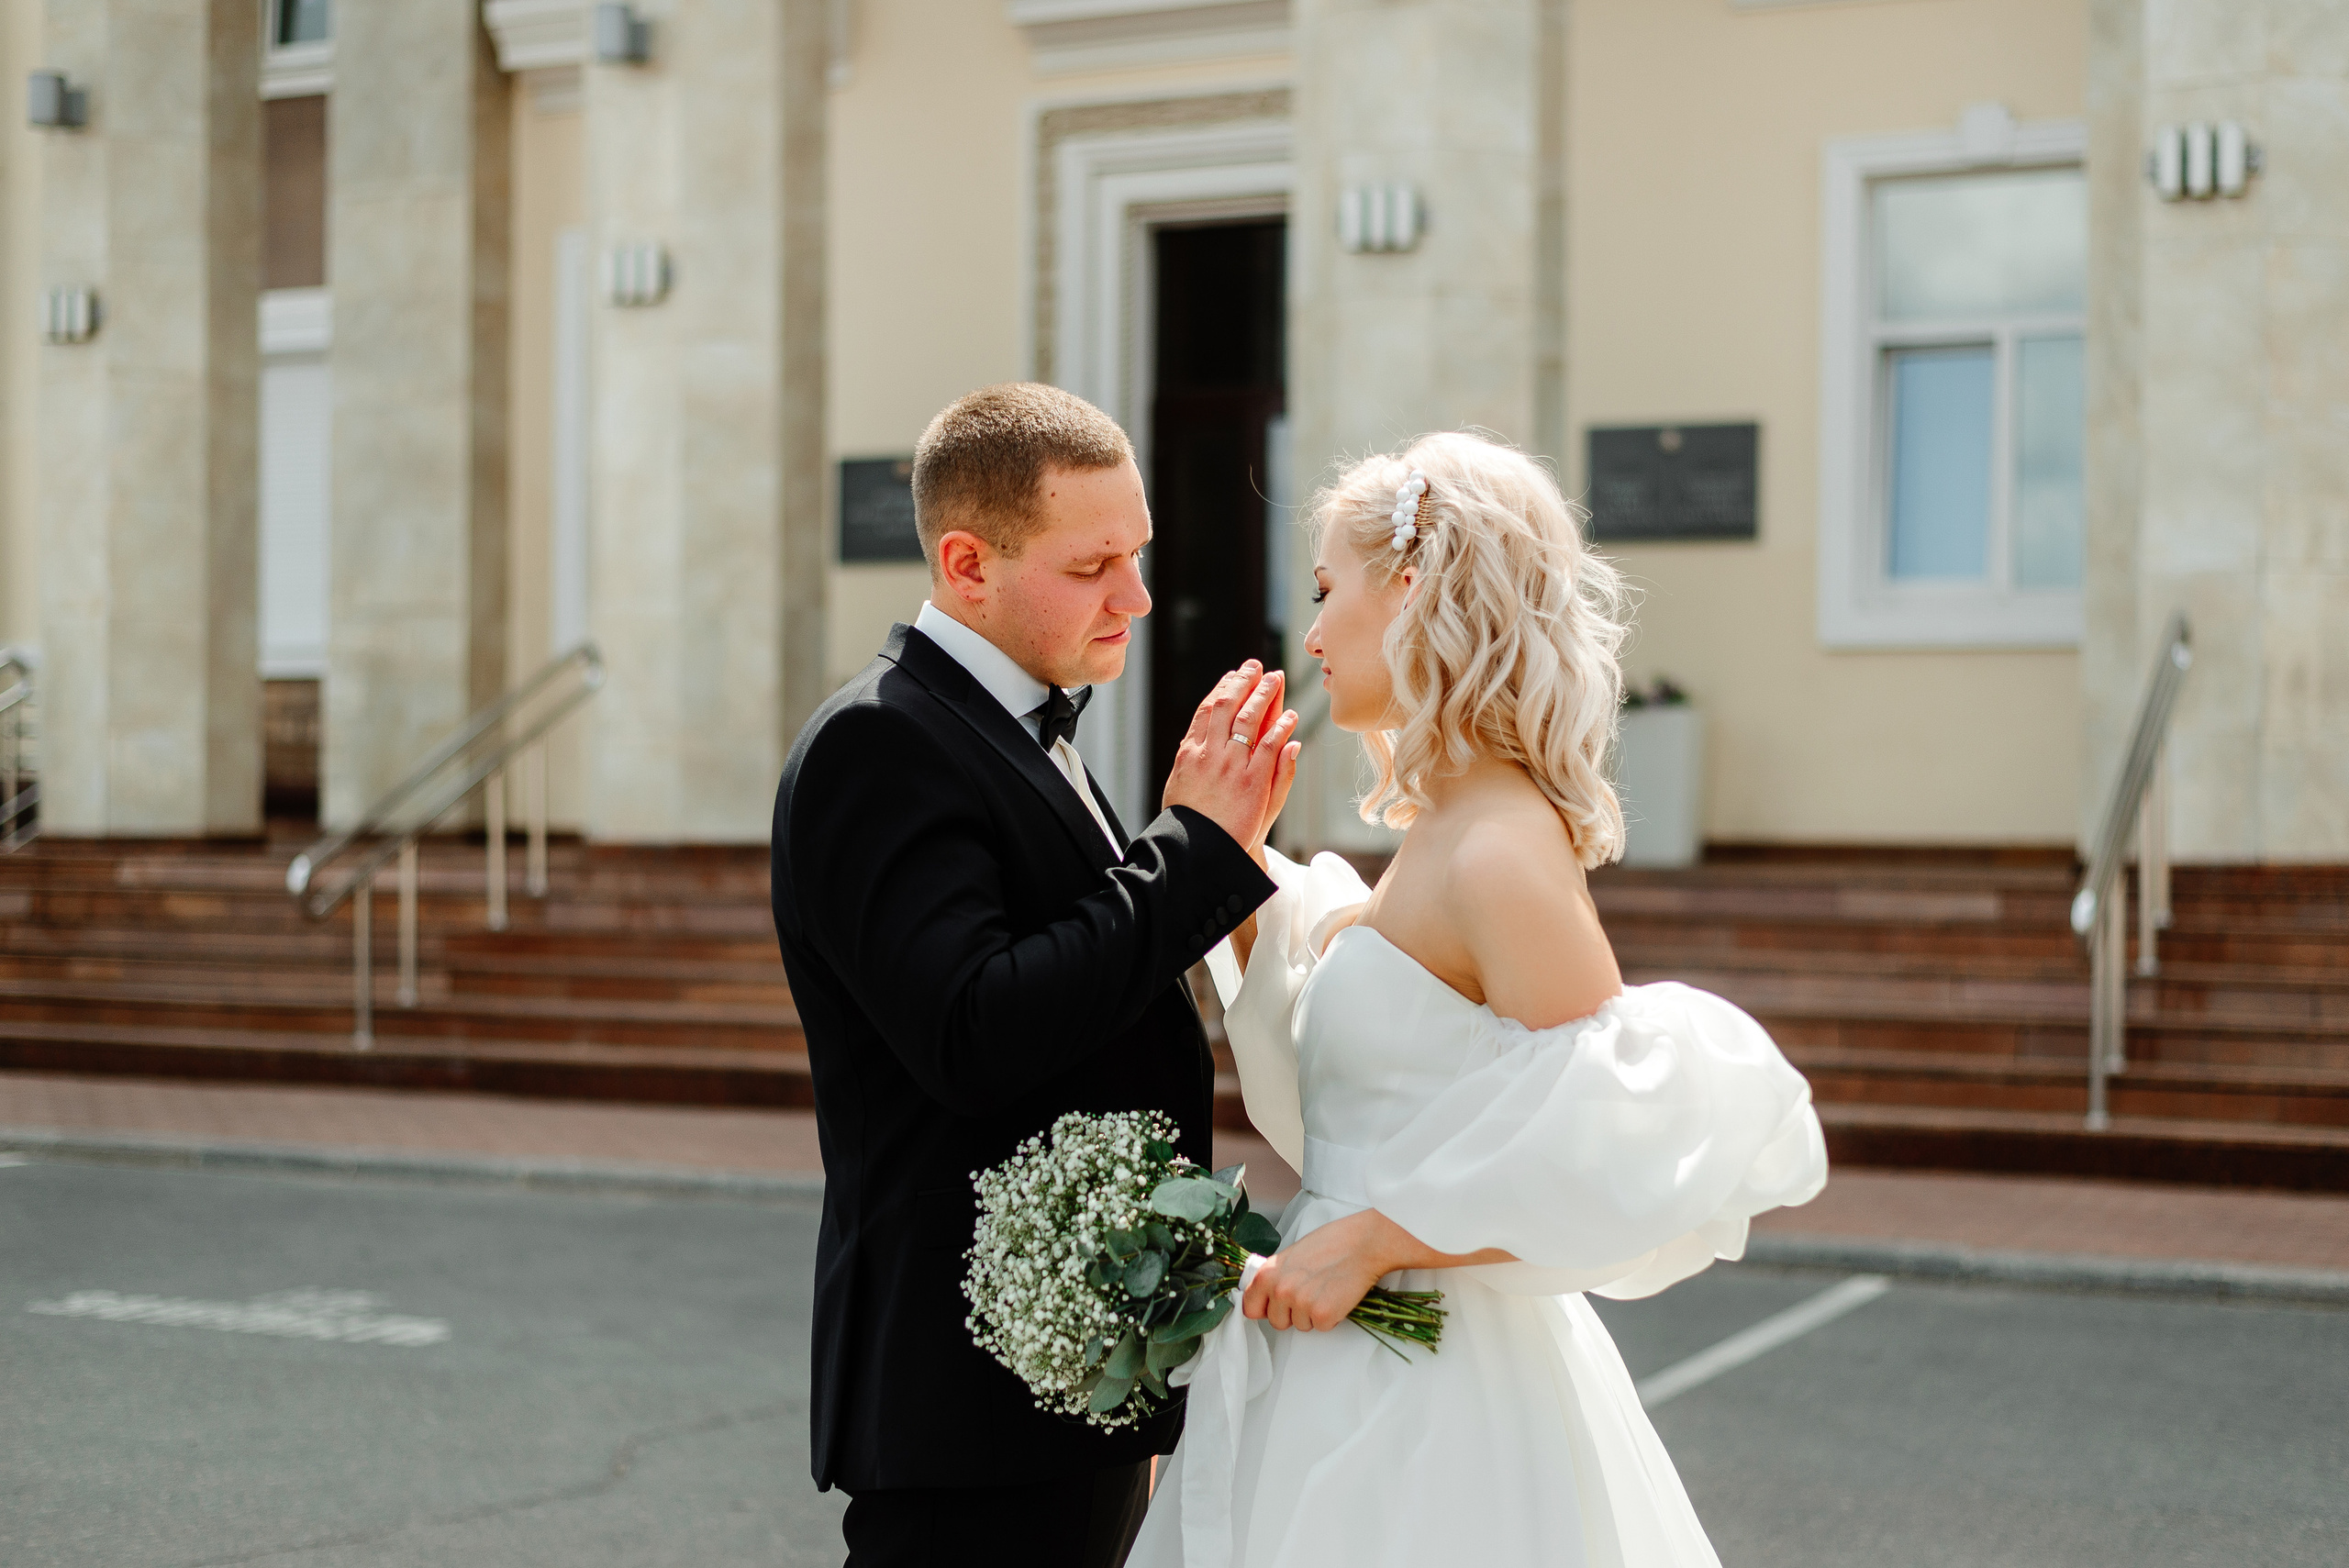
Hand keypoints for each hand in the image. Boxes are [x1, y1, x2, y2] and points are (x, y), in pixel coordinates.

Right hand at [1162, 661, 1298, 852]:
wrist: (1198, 850)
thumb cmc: (1188, 822)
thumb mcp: (1180, 784)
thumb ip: (1192, 757)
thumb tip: (1199, 736)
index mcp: (1189, 752)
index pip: (1207, 710)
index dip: (1222, 688)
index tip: (1233, 675)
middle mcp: (1208, 753)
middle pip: (1227, 706)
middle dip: (1243, 682)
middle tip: (1255, 666)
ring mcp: (1230, 765)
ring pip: (1249, 719)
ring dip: (1263, 695)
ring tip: (1275, 679)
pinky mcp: (1252, 780)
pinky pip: (1268, 745)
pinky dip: (1279, 727)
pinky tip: (1289, 715)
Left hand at [1239, 1209, 1397, 1332]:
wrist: (1362, 1243)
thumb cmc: (1330, 1244)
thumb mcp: (1290, 1255)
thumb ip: (1275, 1277)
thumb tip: (1266, 1295)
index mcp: (1267, 1274)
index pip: (1250, 1308)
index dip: (1265, 1308)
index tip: (1274, 1306)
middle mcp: (1280, 1290)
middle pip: (1277, 1322)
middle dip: (1292, 1313)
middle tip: (1310, 1292)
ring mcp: (1301, 1304)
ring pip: (1300, 1326)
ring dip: (1312, 1314)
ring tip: (1325, 1289)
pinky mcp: (1323, 1315)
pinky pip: (1322, 1327)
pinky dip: (1331, 1317)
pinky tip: (1336, 1296)